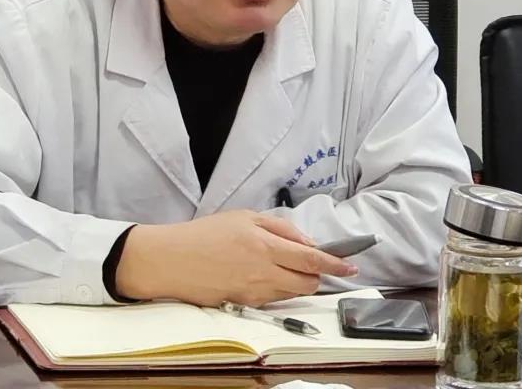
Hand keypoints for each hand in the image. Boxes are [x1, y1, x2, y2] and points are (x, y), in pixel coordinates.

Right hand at [114, 210, 358, 306]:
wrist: (171, 260)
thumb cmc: (204, 234)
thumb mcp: (244, 216)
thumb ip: (280, 228)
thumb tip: (307, 243)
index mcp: (266, 245)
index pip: (312, 258)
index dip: (335, 264)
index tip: (351, 266)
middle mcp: (264, 272)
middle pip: (307, 282)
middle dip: (315, 275)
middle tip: (308, 263)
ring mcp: (255, 292)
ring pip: (292, 293)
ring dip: (296, 282)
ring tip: (278, 266)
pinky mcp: (244, 305)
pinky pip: (272, 299)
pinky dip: (276, 289)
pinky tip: (260, 275)